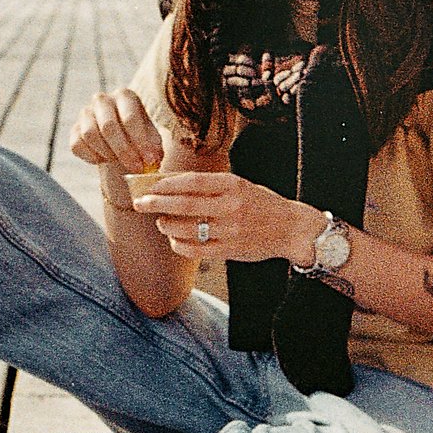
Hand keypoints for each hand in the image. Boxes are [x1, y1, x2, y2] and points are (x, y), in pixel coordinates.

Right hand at [67, 89, 163, 175]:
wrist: (120, 140)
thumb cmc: (139, 136)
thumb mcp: (151, 139)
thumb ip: (153, 147)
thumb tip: (151, 160)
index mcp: (125, 96)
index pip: (130, 118)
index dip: (140, 142)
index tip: (149, 161)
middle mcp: (102, 100)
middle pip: (108, 126)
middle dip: (123, 151)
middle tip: (136, 168)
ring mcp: (85, 113)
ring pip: (90, 135)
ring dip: (108, 154)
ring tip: (121, 163)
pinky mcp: (74, 129)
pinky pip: (77, 145)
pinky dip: (92, 157)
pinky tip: (105, 160)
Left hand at [132, 172, 324, 263]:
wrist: (292, 229)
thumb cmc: (260, 203)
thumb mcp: (240, 185)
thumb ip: (210, 185)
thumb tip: (169, 185)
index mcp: (233, 185)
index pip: (191, 182)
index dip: (166, 184)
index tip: (149, 186)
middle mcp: (231, 207)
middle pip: (184, 205)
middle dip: (155, 204)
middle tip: (139, 203)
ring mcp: (230, 230)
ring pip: (186, 229)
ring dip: (166, 225)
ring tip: (160, 221)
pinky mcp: (230, 251)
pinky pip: (195, 250)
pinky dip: (178, 244)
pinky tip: (174, 239)